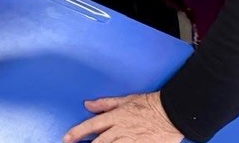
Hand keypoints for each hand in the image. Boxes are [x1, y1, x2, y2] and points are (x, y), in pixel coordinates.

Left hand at [63, 92, 182, 142]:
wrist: (172, 113)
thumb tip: (87, 104)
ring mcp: (130, 141)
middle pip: (98, 142)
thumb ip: (105, 103)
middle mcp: (120, 130)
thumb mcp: (125, 99)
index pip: (91, 125)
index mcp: (115, 116)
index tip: (66, 139)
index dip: (77, 133)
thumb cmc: (150, 104)